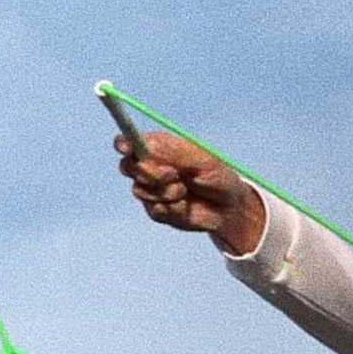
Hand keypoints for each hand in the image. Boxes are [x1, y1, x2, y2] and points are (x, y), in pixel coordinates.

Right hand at [116, 131, 264, 255]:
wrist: (229, 207)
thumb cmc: (217, 176)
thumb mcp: (201, 160)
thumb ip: (173, 153)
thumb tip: (145, 145)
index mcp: (157, 148)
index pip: (128, 143)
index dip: (123, 144)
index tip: (127, 148)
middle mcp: (149, 168)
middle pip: (127, 167)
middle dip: (150, 172)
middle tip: (174, 174)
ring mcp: (151, 190)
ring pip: (140, 190)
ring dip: (166, 191)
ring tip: (186, 191)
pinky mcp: (156, 211)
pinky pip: (154, 209)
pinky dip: (172, 208)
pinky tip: (186, 206)